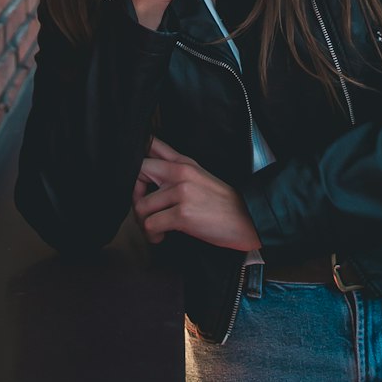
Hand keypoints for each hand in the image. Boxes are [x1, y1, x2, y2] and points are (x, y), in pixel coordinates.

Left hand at [132, 137, 260, 251]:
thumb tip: (150, 170)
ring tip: (155, 228)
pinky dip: (152, 235)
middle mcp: (180, 173)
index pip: (152, 144)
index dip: (136, 155)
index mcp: (183, 162)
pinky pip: (151, 224)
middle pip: (138, 172)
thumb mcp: (199, 175)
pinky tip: (161, 237)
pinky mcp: (182, 215)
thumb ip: (176, 169)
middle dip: (135, 195)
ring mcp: (181, 193)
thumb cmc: (221, 202)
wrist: (247, 219)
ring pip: (141, 205)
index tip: (136, 172)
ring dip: (143, 222)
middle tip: (145, 209)